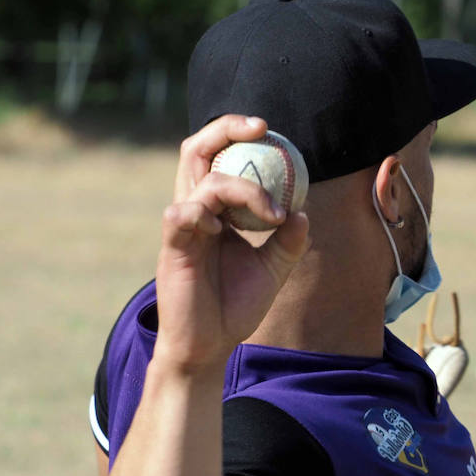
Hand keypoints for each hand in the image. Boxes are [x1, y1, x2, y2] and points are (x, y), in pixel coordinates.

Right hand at [154, 116, 310, 373]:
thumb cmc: (235, 306)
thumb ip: (288, 241)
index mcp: (216, 210)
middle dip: (226, 129)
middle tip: (263, 128)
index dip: (238, 135)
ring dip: (242, 188)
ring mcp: (183, 228)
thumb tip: (302, 212)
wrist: (210, 347)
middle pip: (197, 150)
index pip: (220, 157)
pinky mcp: (173, 249)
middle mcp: (196, 210)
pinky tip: (224, 230)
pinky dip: (205, 212)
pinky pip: (181, 215)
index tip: (272, 131)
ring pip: (202, 180)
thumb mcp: (273, 270)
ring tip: (271, 215)